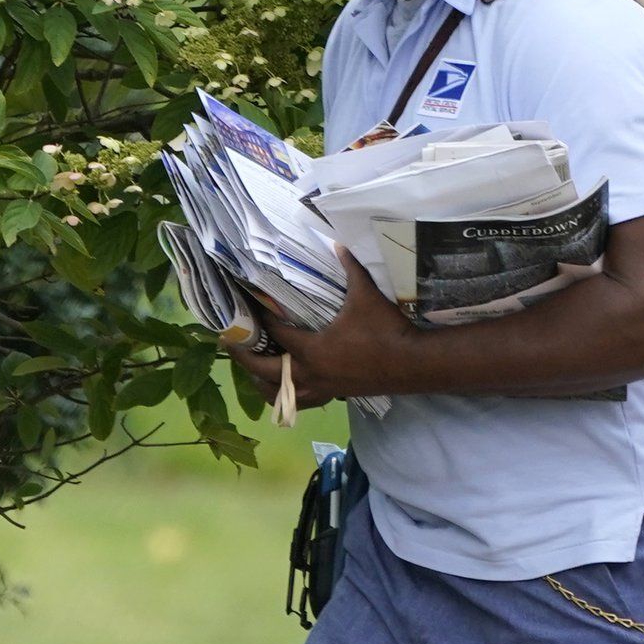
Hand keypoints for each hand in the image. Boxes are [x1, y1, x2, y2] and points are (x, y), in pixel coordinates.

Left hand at [231, 246, 420, 400]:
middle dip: (245, 360)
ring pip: (280, 396)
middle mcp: (311, 374)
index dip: (263, 319)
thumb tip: (338, 242)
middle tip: (231, 344)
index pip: (276, 334)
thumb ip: (349, 267)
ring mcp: (323, 389)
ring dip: (263, 384)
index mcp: (312, 350)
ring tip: (253, 369)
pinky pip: (303, 401)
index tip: (251, 305)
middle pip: (265, 373)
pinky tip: (289, 384)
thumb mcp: (365, 294)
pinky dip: (289, 395)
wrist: (412, 363)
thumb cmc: (385, 329)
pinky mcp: (335, 396)